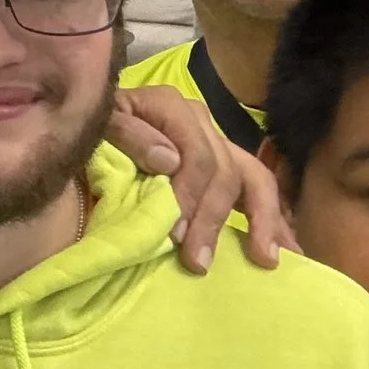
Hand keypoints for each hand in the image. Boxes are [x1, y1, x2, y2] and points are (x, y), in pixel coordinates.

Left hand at [106, 85, 295, 271]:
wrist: (84, 127)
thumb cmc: (88, 130)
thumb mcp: (96, 124)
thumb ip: (125, 134)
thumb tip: (169, 161)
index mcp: (170, 107)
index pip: (196, 154)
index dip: (189, 195)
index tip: (175, 234)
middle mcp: (200, 121)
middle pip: (224, 170)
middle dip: (213, 218)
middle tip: (198, 261)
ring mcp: (214, 142)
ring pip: (253, 177)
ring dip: (263, 220)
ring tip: (267, 259)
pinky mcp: (220, 164)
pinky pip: (255, 186)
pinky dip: (272, 217)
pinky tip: (284, 248)